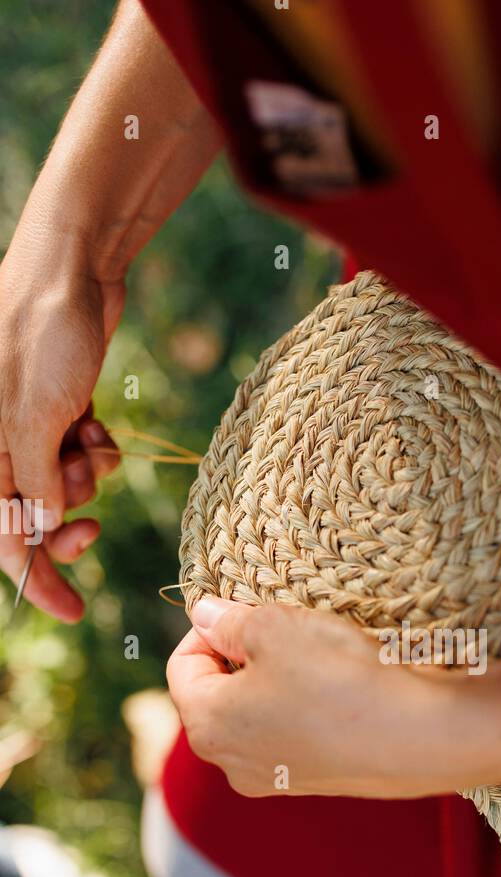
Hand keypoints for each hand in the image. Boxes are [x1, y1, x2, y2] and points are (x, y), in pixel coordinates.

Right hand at [0, 230, 123, 619]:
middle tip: (94, 533)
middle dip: (63, 527)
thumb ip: (35, 481)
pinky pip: (79, 453)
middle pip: (29, 516)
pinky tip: (96, 423)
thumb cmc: (42, 334)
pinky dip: (94, 447)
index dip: (31, 576)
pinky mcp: (59, 408)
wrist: (73, 268)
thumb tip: (42, 529)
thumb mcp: (37, 417)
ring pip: (61, 486)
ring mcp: (28, 423)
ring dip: (83, 478)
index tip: (71, 609)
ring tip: (88, 444)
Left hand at [166, 597, 485, 797]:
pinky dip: (305, 708)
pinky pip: (293, 735)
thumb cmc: (340, 678)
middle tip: (283, 628)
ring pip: (256, 716)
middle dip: (241, 657)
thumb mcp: (275, 626)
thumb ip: (229, 621)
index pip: (181, 665)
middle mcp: (230, 762)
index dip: (208, 627)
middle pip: (216, 695)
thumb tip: (204, 616)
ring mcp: (273, 778)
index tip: (245, 608)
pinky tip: (339, 689)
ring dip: (275, 682)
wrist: (420, 735)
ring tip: (315, 657)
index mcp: (206, 724)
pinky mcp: (314, 782)